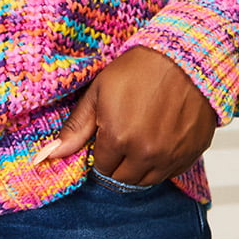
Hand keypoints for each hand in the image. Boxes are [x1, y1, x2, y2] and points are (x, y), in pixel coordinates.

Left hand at [33, 47, 216, 186]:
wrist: (187, 57)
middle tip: (122, 138)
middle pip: (122, 179)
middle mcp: (145, 153)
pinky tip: (160, 140)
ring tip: (140, 139)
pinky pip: (170, 173)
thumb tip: (49, 155)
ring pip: (146, 180)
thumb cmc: (141, 68)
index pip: (101, 167)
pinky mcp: (190, 154)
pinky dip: (162, 164)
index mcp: (118, 138)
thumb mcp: (99, 92)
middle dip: (117, 163)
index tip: (106, 136)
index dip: (101, 152)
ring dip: (138, 167)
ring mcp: (170, 156)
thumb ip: (76, 128)